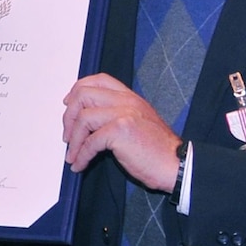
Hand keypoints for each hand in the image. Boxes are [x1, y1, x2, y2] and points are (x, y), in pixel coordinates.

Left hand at [61, 73, 182, 190]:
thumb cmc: (158, 150)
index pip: (99, 79)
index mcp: (130, 97)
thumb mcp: (139, 122)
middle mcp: (126, 101)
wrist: (177, 164)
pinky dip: (81, 155)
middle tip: (67, 136)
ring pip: (83, 118)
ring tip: (72, 155)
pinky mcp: (121, 131)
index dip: (78, 90)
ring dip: (73, 140)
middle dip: (69, 117)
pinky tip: (80, 165)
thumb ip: (118, 114)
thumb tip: (89, 121)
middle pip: (83, 94)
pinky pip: (90, 141)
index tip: (69, 105)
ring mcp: (124, 113)